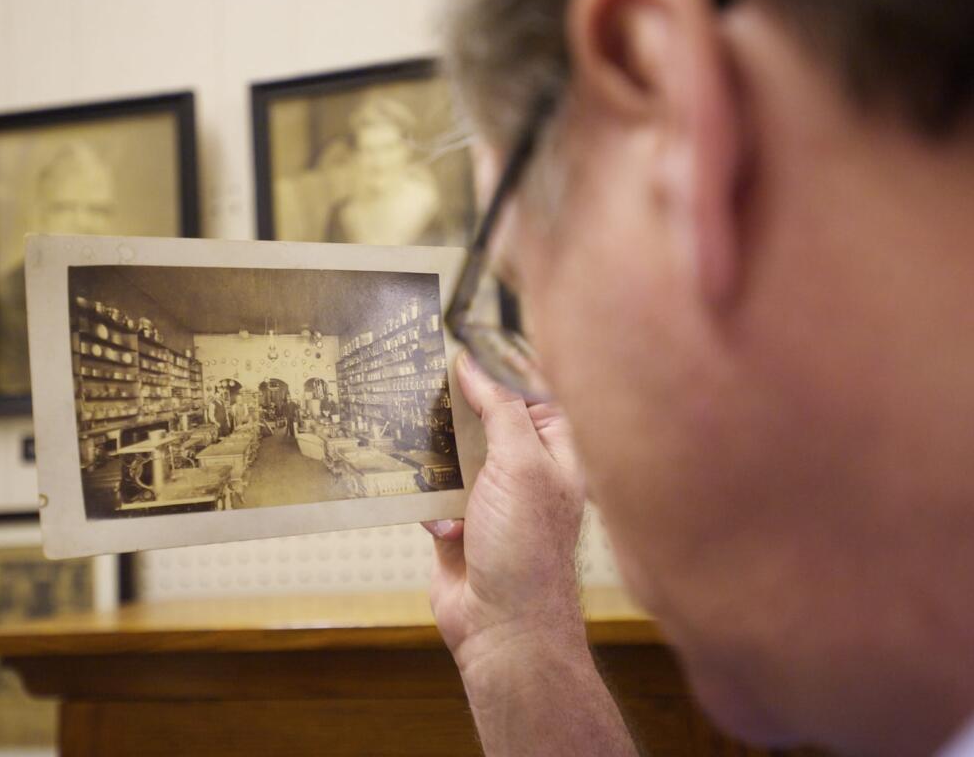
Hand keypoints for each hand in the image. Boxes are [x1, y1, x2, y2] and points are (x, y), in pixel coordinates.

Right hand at [425, 353, 587, 670]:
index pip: (529, 391)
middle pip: (484, 419)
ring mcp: (491, 497)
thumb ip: (499, 409)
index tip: (462, 344)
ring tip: (416, 442)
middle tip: (425, 381)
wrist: (503, 628)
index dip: (498, 368)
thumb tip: (474, 365)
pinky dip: (427, 502)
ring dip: (435, 456)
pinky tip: (440, 522)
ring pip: (452, 453)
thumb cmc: (529, 551)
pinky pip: (431, 492)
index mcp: (557, 451)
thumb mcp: (521, 464)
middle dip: (457, 410)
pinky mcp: (459, 522)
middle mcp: (526, 470)